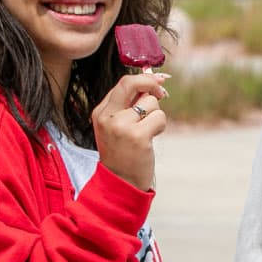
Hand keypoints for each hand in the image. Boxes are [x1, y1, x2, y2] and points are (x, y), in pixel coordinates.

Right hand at [91, 72, 169, 190]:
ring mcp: (121, 126)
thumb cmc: (123, 152)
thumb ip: (130, 105)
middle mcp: (108, 117)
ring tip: (147, 133)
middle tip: (161, 92)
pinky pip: (159, 117)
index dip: (144, 79)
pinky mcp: (137, 136)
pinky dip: (160, 126)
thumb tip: (155, 82)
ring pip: (151, 102)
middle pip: (132, 83)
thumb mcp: (117, 126)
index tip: (157, 81)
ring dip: (156, 116)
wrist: (120, 182)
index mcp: (100, 112)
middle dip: (151, 83)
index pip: (123, 83)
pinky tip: (150, 140)